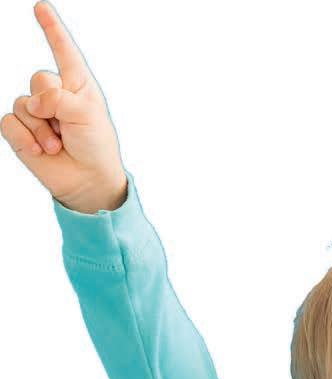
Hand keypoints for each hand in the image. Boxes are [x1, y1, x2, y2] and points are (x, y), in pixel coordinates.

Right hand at [1, 1, 126, 211]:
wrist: (89, 182)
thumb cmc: (95, 146)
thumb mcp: (87, 114)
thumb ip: (60, 97)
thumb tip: (33, 102)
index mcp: (76, 84)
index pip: (62, 50)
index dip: (51, 28)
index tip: (41, 7)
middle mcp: (54, 95)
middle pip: (38, 79)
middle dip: (50, 104)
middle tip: (67, 128)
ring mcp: (36, 113)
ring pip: (23, 104)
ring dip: (41, 128)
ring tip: (57, 145)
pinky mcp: (22, 132)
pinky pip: (10, 123)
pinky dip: (25, 138)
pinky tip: (40, 151)